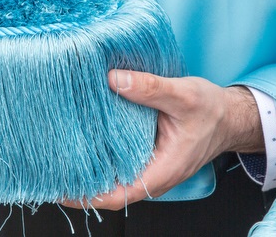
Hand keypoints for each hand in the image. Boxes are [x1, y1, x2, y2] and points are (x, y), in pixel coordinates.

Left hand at [62, 69, 263, 210]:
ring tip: (54, 152)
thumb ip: (151, 88)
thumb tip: (114, 80)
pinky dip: (97, 152)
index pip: (115, 196)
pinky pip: (117, 159)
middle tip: (46, 165)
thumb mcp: (184, 95)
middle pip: (106, 188)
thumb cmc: (212, 111)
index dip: (85, 195)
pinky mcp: (143, 152)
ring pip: (110, 174)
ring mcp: (146, 165)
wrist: (229, 115)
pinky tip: (78, 138)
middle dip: (77, 181)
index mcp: (161, 172)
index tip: (59, 187)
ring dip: (85, 167)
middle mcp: (151, 174)